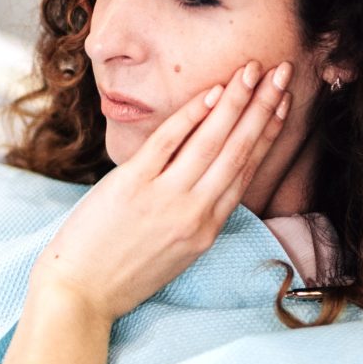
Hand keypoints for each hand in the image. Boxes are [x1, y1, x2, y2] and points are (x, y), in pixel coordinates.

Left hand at [32, 61, 291, 322]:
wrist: (79, 293)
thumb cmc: (122, 272)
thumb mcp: (175, 251)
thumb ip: (195, 213)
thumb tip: (207, 174)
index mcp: (207, 229)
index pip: (247, 170)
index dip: (268, 132)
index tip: (282, 103)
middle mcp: (195, 212)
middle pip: (239, 150)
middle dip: (263, 107)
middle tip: (283, 72)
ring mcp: (165, 198)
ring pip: (212, 141)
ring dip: (236, 101)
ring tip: (254, 70)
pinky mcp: (133, 185)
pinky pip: (168, 141)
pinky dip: (192, 115)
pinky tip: (211, 91)